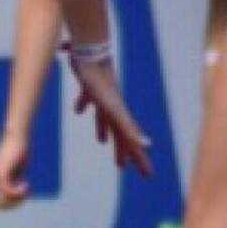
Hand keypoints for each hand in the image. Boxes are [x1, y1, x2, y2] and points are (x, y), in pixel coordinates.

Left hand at [0, 132, 31, 209]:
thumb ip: (12, 182)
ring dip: (17, 199)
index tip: (21, 197)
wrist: (17, 137)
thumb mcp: (15, 171)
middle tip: (25, 195)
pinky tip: (26, 186)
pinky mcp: (2, 173)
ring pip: (3, 200)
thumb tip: (14, 197)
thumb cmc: (18, 152)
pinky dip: (19, 192)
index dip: (10, 205)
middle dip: (14, 204)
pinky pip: (8, 191)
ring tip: (26, 190)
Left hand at [69, 58, 153, 175]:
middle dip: (122, 150)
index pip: (131, 143)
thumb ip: (129, 127)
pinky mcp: (89, 86)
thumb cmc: (100, 82)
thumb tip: (148, 145)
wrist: (90, 51)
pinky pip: (87, 100)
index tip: (148, 175)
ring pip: (104, 118)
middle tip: (122, 167)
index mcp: (119, 116)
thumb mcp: (114, 109)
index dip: (139, 159)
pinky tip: (78, 110)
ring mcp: (102, 97)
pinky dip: (83, 105)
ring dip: (103, 130)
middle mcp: (113, 108)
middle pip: (119, 133)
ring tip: (101, 142)